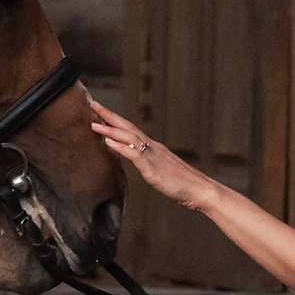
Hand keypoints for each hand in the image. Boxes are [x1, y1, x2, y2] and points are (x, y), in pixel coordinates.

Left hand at [87, 97, 214, 209]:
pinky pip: (134, 154)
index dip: (116, 120)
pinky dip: (120, 146)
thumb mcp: (162, 170)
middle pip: (128, 127)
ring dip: (110, 129)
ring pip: (129, 137)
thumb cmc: (183, 183)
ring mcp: (152, 156)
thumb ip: (150, 163)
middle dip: (110, 116)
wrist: (200, 190)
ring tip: (94, 122)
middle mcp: (152, 147)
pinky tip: (108, 141)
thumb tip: (139, 160)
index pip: (131, 129)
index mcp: (154, 148)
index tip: (102, 112)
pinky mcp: (152, 169)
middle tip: (94, 105)